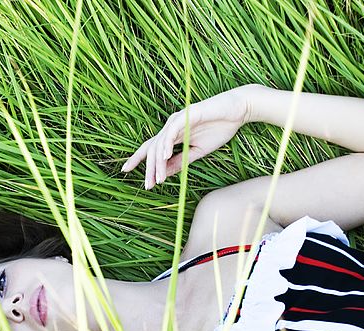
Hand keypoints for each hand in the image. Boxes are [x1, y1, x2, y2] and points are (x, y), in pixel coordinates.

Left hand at [121, 85, 254, 188]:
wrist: (237, 111)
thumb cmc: (219, 128)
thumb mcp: (198, 152)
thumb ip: (181, 161)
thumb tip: (166, 174)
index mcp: (172, 135)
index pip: (151, 148)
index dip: (138, 158)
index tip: (125, 170)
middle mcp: (171, 126)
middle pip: (152, 148)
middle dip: (149, 169)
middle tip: (148, 186)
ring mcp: (177, 119)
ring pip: (160, 142)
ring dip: (158, 163)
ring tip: (158, 179)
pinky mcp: (187, 115)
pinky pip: (172, 131)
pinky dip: (167, 144)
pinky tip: (165, 157)